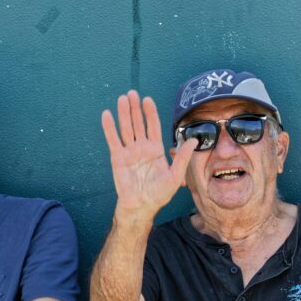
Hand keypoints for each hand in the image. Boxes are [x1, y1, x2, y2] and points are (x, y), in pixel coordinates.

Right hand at [100, 90, 196, 223]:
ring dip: (123, 114)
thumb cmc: (158, 195)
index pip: (152, 126)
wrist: (140, 207)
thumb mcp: (175, 176)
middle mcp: (141, 148)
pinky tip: (107, 115)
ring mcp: (129, 152)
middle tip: (132, 93)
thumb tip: (193, 140)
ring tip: (122, 99)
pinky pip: (113, 140)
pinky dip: (109, 128)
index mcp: (155, 150)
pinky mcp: (117, 158)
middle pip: (137, 123)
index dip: (150, 113)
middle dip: (135, 109)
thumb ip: (183, 157)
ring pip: (125, 128)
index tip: (147, 100)